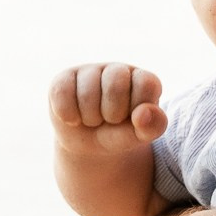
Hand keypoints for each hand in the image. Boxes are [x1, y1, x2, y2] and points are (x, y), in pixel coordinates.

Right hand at [49, 62, 165, 153]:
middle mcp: (118, 69)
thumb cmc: (121, 135)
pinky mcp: (64, 78)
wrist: (90, 145)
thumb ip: (153, 126)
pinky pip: (62, 93)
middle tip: (110, 121)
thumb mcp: (141, 136)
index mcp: (144, 79)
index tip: (133, 121)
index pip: (145, 84)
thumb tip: (143, 113)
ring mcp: (90, 71)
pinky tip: (74, 119)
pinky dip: (68, 114)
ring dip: (90, 117)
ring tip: (93, 120)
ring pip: (88, 91)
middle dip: (112, 114)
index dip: (138, 111)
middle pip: (115, 84)